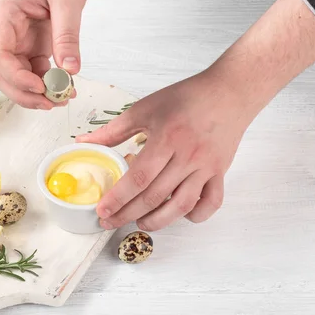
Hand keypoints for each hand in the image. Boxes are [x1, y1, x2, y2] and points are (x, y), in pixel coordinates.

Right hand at [0, 0, 87, 109]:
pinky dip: (48, 84)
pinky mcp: (32, 45)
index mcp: (3, 13)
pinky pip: (35, 71)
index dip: (16, 77)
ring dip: (36, 93)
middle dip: (24, 92)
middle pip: (2, 71)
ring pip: (17, 76)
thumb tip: (69, 68)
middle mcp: (5, 30)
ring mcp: (18, 39)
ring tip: (61, 99)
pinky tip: (64, 88)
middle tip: (50, 103)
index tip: (39, 88)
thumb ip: (66, 33)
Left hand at [76, 71, 253, 231]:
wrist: (228, 92)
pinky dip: (196, 214)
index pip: (138, 177)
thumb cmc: (187, 98)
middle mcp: (187, 156)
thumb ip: (114, 130)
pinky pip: (211, 202)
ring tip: (140, 223)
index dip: (118, 198)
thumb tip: (85, 142)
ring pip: (181, 205)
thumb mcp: (146, 108)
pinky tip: (180, 214)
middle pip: (155, 196)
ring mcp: (206, 167)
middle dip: (128, 214)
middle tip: (110, 221)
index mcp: (166, 138)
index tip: (102, 210)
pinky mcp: (220, 172)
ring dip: (159, 221)